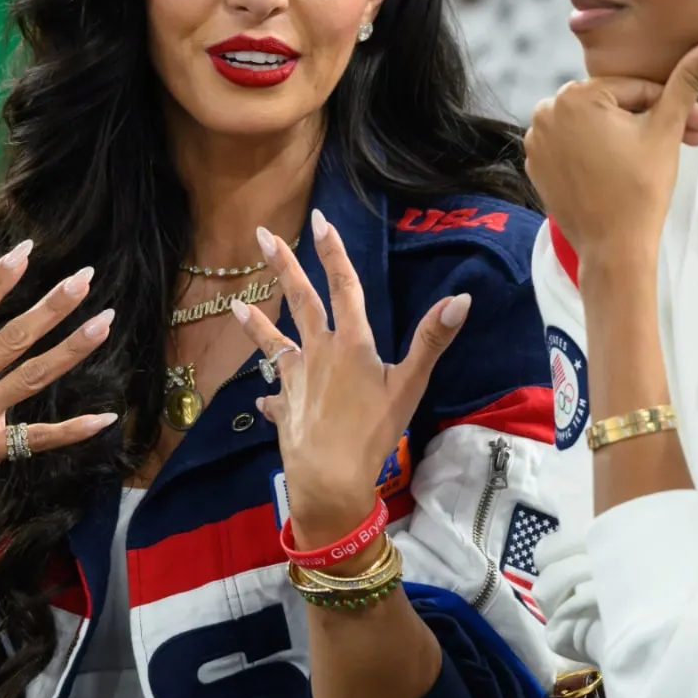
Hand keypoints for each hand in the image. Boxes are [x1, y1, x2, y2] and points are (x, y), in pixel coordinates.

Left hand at [230, 210, 465, 547]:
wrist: (329, 478)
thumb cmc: (373, 431)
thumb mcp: (409, 385)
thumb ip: (432, 340)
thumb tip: (461, 298)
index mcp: (350, 343)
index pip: (344, 287)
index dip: (334, 252)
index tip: (320, 219)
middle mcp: (318, 353)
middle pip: (300, 301)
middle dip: (283, 266)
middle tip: (263, 235)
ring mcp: (296, 381)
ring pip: (275, 344)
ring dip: (257, 325)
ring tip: (236, 305)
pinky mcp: (286, 409)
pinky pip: (276, 397)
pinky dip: (271, 398)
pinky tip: (263, 400)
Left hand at [521, 41, 697, 263]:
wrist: (613, 248)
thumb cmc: (641, 189)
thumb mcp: (666, 130)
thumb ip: (686, 83)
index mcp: (575, 95)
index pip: (636, 90)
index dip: (675, 106)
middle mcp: (546, 111)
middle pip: (614, 106)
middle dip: (654, 120)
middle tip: (693, 139)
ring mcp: (536, 140)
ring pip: (596, 125)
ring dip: (629, 134)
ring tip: (662, 152)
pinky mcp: (536, 165)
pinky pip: (576, 146)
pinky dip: (600, 151)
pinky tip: (627, 164)